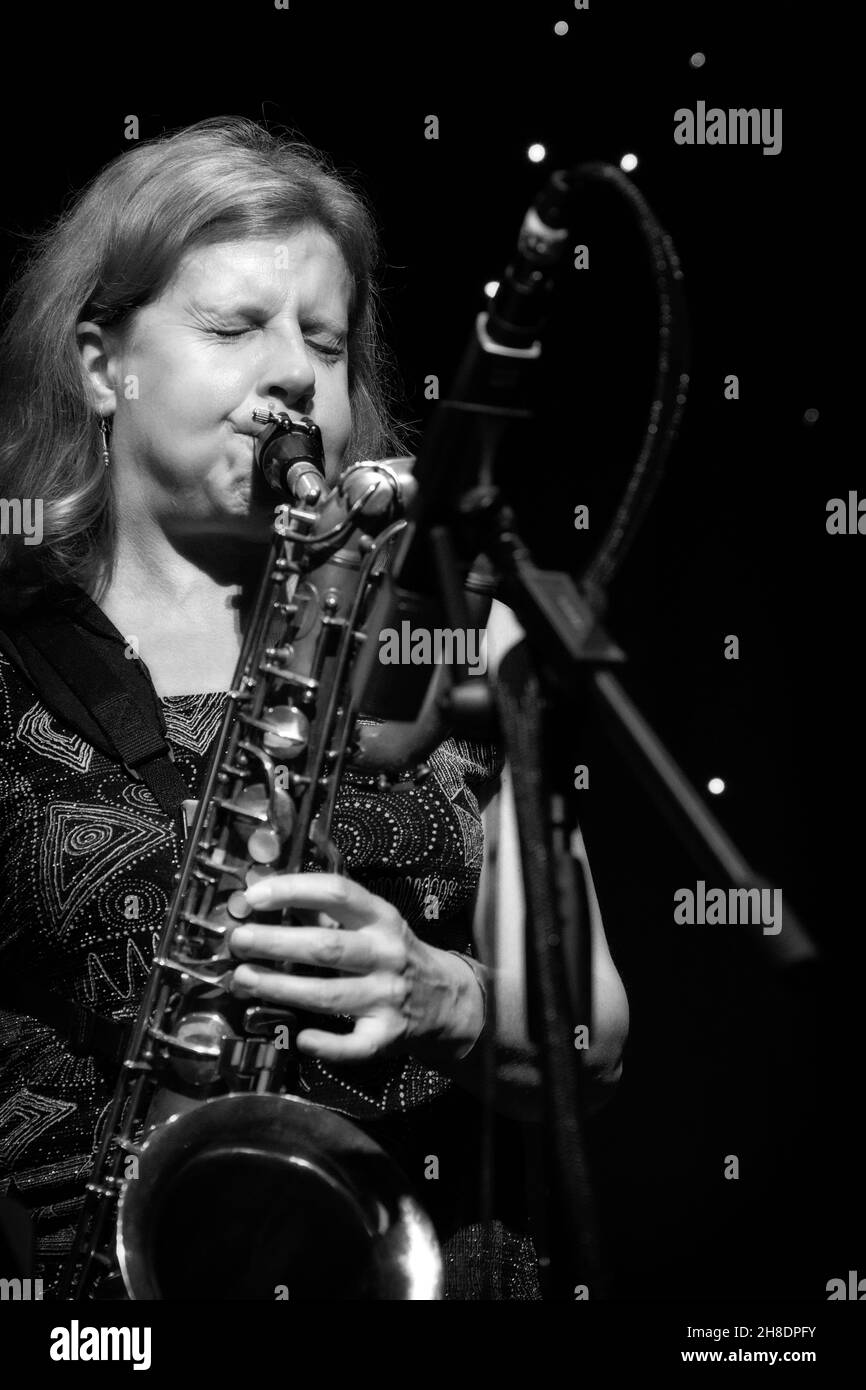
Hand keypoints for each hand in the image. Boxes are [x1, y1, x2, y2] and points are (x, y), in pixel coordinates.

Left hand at [226, 873, 484, 1065]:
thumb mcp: (372, 924)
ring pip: (328, 995)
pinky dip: (325, 1044)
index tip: (254, 895)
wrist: (444, 998)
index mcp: (382, 918)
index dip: (293, 890)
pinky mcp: (387, 1036)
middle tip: (239, 941)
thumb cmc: (392, 953)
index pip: (337, 893)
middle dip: (276, 943)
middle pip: (326, 947)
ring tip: (244, 979)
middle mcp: (387, 954)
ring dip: (281, 987)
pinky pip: (353, 1046)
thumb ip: (326, 914)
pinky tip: (299, 1038)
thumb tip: (265, 899)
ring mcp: (388, 997)